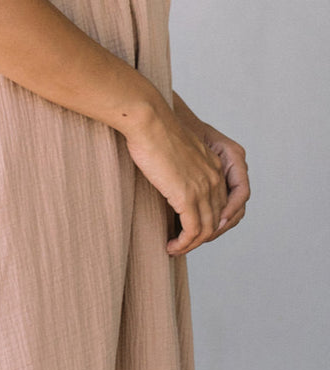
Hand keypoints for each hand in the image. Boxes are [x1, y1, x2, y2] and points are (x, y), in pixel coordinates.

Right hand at [121, 99, 229, 255]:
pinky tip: (171, 246)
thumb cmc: (153, 129)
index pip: (219, 203)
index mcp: (214, 165)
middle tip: (181, 245)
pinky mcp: (188, 197)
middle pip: (216, 219)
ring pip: (206, 230)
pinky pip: (193, 231)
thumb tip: (167, 171)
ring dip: (191, 245)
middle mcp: (214, 178)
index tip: (188, 229)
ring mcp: (203, 188)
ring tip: (174, 249)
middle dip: (201, 237)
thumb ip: (179, 161)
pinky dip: (184, 244)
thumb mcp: (174, 146)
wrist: (149, 120)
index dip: (207, 220)